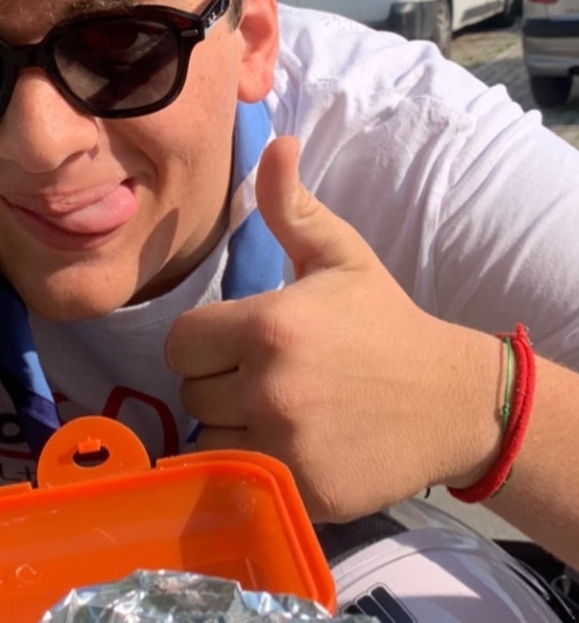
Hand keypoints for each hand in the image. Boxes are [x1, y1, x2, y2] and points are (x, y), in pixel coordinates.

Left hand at [165, 135, 502, 521]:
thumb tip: (276, 140)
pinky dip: (248, 466)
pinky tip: (284, 444)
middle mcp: (268, 387)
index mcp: (267, 324)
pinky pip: (235, 480)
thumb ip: (289, 204)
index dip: (202, 342)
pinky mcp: (300, 491)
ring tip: (271, 410)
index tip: (232, 341)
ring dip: (228, 425)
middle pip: (190, 391)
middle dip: (215, 381)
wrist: (451, 400)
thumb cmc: (382, 321)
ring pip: (206, 437)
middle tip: (260, 374)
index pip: (180, 343)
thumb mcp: (338, 255)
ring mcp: (284, 446)